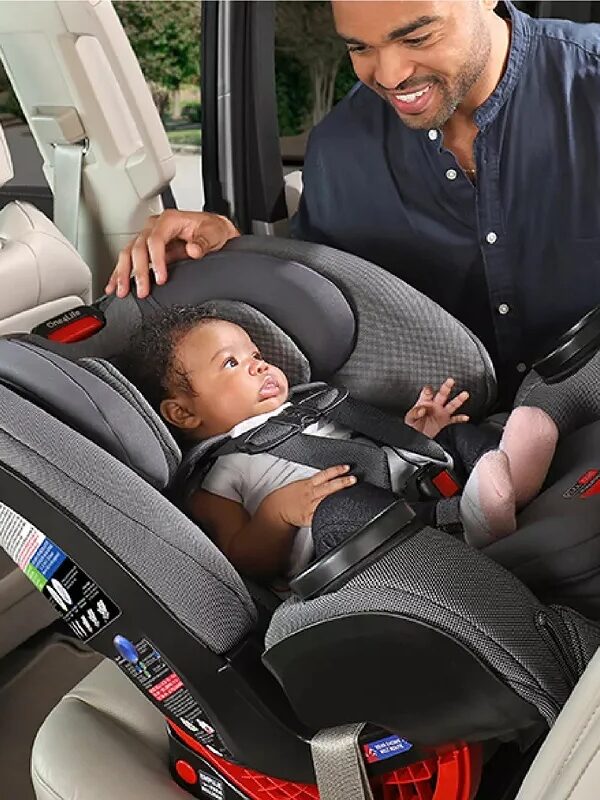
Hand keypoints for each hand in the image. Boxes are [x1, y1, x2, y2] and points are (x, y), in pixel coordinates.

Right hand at [105, 210, 239, 298]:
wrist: (213, 231)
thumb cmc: (213, 231)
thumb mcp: (214, 234)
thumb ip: (203, 241)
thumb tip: (193, 250)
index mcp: (170, 220)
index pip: (155, 240)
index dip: (156, 260)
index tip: (161, 278)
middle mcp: (155, 226)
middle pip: (137, 247)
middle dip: (138, 271)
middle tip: (142, 291)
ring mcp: (148, 236)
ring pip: (128, 253)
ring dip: (123, 273)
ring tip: (122, 291)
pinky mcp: (146, 248)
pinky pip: (128, 259)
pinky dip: (119, 273)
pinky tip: (114, 285)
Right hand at [261, 465, 356, 527]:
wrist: (276, 508)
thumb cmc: (290, 496)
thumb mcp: (301, 484)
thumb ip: (316, 481)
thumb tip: (331, 476)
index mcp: (308, 484)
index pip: (324, 475)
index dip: (336, 470)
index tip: (346, 468)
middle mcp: (311, 495)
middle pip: (328, 487)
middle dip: (341, 483)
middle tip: (353, 479)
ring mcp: (310, 507)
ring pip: (327, 501)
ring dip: (339, 497)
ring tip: (351, 494)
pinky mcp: (309, 518)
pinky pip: (321, 516)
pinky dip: (330, 514)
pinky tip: (341, 513)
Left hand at [405, 378, 469, 437]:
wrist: (415, 437)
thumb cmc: (411, 426)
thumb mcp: (409, 418)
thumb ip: (415, 412)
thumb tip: (422, 408)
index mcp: (424, 402)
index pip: (427, 392)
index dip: (428, 390)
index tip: (429, 390)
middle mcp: (434, 406)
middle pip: (442, 394)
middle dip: (446, 387)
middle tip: (450, 381)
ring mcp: (440, 413)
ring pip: (451, 405)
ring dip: (458, 400)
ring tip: (465, 394)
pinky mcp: (444, 422)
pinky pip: (454, 420)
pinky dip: (460, 419)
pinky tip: (465, 417)